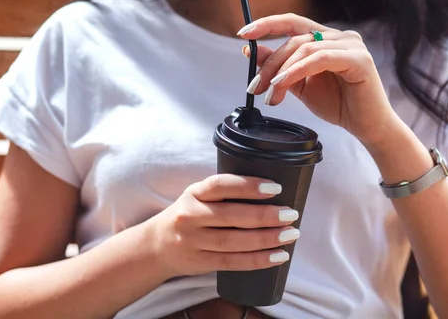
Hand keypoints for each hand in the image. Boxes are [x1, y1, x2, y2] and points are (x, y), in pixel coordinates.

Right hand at [149, 174, 299, 276]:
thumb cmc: (189, 215)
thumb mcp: (198, 196)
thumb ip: (225, 193)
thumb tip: (270, 193)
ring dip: (266, 239)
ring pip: (234, 241)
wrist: (157, 246)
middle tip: (290, 214)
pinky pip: (232, 262)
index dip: (249, 186)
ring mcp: (193, 241)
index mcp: (194, 193)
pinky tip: (277, 256)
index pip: (221, 185)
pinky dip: (258, 260)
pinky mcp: (199, 262)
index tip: (275, 188)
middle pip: (232, 216)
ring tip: (290, 235)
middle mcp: (190, 215)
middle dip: (265, 216)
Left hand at [239, 14, 400, 144]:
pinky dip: (297, 71)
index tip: (242, 33)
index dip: (267, 24)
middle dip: (270, 64)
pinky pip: (320, 58)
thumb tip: (249, 51)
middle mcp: (339, 36)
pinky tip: (283, 84)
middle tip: (255, 87)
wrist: (366, 127)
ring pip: (304, 49)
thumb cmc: (338, 104)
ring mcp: (351, 44)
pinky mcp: (359, 58)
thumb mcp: (299, 84)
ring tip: (271, 95)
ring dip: (281, 73)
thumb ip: (278, 67)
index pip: (292, 22)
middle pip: (294, 39)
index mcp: (326, 38)